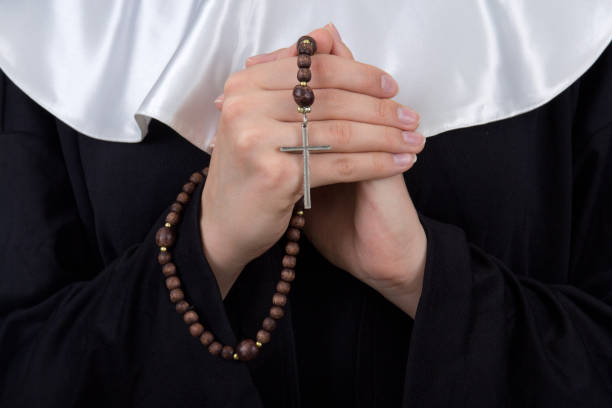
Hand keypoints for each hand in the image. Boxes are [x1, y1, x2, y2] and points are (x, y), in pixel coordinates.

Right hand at [203, 25, 419, 297]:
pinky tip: (399, 163)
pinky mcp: (275, 175)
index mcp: (244, 85)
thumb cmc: (251, 169)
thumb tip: (329, 33)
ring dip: (385, 136)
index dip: (360, 75)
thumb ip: (294, 77)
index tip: (392, 88)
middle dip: (380, 108)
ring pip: (339, 131)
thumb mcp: (263, 117)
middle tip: (412, 118)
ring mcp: (257, 140)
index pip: (314, 68)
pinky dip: (375, 163)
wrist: (222, 225)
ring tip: (413, 140)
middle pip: (331, 98)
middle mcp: (244, 106)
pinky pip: (339, 163)